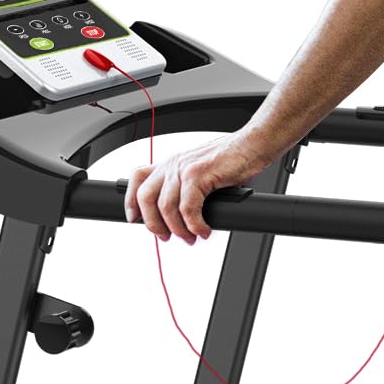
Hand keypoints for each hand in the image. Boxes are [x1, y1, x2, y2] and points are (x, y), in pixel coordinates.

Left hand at [125, 130, 277, 242]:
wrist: (253, 145)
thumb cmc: (234, 160)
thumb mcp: (203, 174)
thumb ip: (189, 190)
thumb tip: (185, 219)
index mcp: (171, 164)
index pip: (137, 179)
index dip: (130, 201)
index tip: (134, 220)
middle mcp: (173, 164)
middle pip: (145, 197)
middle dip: (153, 223)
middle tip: (167, 237)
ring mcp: (184, 169)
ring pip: (166, 207)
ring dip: (178, 229)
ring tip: (192, 237)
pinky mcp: (199, 175)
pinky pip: (188, 209)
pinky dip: (194, 225)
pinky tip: (203, 230)